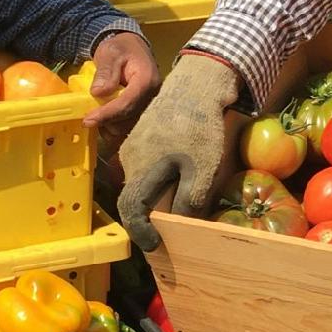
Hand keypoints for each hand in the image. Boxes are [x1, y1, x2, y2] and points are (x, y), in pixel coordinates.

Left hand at [84, 30, 160, 131]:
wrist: (132, 47)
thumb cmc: (121, 48)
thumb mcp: (110, 53)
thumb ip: (106, 72)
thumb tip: (98, 93)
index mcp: (146, 80)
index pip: (127, 103)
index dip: (107, 114)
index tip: (88, 120)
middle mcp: (152, 97)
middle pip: (129, 120)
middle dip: (107, 122)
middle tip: (88, 117)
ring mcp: (148, 106)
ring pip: (129, 127)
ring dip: (110, 126)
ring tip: (96, 115)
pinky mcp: (142, 111)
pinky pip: (128, 127)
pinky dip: (114, 127)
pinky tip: (103, 118)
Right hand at [117, 53, 240, 252]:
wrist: (195, 86)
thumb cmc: (199, 129)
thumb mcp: (201, 169)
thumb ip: (189, 200)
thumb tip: (179, 223)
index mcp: (140, 171)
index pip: (131, 211)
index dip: (141, 232)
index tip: (155, 245)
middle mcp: (129, 160)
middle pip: (132, 198)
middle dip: (146, 219)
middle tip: (165, 233)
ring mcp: (132, 146)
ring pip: (137, 182)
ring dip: (151, 199)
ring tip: (172, 210)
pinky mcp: (141, 137)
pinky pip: (142, 167)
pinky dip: (154, 182)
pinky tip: (174, 182)